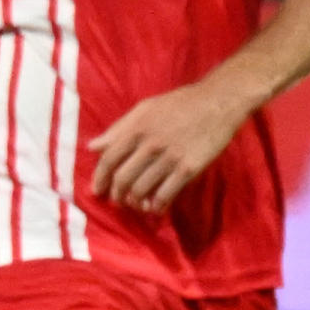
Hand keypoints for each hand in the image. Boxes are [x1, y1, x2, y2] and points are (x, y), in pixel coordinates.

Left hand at [89, 79, 250, 213]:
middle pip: (123, 179)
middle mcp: (150, 144)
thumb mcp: (145, 109)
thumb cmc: (179, 104)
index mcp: (137, 128)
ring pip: (141, 190)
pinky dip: (156, 206)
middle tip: (119, 201)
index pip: (109, 159)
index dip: (100, 178)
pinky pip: (165, 195)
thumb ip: (118, 129)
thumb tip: (92, 147)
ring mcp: (170, 157)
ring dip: (135, 203)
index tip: (97, 190)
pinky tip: (155, 207)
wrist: (217, 102)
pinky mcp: (188, 168)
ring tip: (137, 204)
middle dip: (117, 195)